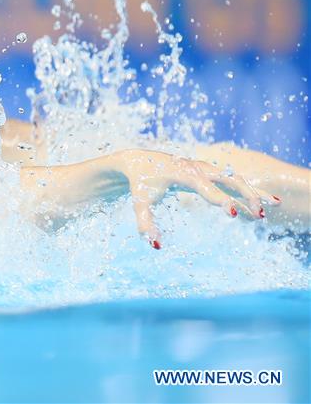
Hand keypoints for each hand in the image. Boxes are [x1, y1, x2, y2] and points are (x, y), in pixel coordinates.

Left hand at [119, 149, 271, 248]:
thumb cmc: (141, 183)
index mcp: (181, 173)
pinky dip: (249, 189)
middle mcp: (197, 168)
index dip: (220, 200)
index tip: (235, 214)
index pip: (204, 187)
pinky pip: (233, 180)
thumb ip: (146, 223)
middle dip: (245, 194)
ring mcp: (205, 168)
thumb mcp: (140, 202)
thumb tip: (155, 246)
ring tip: (267, 211)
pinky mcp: (209, 172)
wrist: (140, 161)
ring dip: (252, 192)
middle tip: (258, 215)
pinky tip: (265, 203)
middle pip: (227, 178)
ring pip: (235, 178)